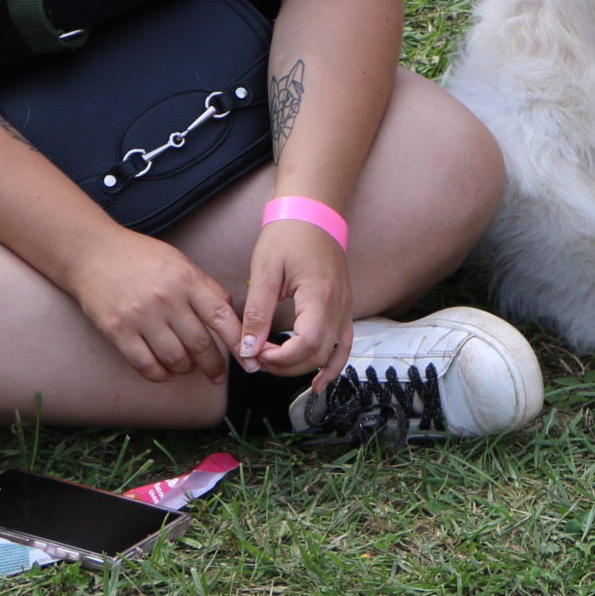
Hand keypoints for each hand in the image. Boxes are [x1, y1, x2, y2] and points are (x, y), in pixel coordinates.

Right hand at [67, 229, 243, 383]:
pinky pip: (146, 365)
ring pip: (176, 359)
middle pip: (201, 344)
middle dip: (215, 366)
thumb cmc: (141, 257)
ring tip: (186, 366)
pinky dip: (160, 374)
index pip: (223, 317)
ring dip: (186, 368)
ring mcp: (141, 316)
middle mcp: (167, 299)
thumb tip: (230, 316)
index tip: (249, 360)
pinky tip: (164, 371)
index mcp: (188, 279)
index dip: (239, 343)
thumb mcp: (180, 262)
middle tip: (218, 375)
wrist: (93, 253)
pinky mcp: (118, 330)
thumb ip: (206, 288)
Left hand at [237, 214, 353, 383]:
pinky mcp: (344, 308)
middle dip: (285, 365)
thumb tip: (249, 350)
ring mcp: (345, 308)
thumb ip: (258, 313)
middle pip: (318, 354)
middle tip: (258, 357)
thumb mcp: (265, 271)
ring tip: (276, 367)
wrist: (312, 213)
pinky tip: (318, 382)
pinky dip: (332, 366)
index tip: (256, 351)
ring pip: (332, 355)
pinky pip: (344, 345)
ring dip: (303, 368)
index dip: (280, 358)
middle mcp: (339, 305)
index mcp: (319, 295)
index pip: (307, 344)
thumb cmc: (288, 235)